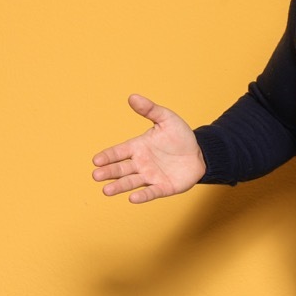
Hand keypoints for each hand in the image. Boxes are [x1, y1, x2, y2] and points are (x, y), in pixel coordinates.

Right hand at [91, 94, 205, 203]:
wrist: (199, 153)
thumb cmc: (180, 136)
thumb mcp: (166, 118)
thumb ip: (150, 109)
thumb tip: (132, 96)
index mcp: (138, 147)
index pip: (118, 152)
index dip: (107, 156)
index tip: (96, 160)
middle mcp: (140, 163)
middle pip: (121, 169)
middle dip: (109, 172)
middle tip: (96, 175)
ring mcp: (151, 176)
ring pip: (131, 182)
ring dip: (119, 186)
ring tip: (106, 191)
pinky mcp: (163, 187)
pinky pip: (151, 192)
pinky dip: (142, 195)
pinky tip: (132, 198)